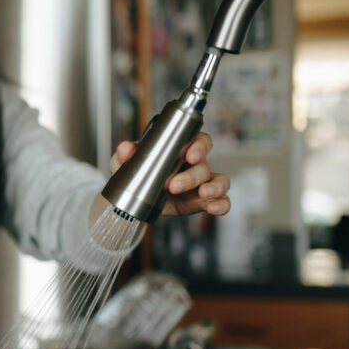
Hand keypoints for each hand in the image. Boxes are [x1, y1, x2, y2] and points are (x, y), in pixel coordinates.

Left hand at [111, 132, 231, 216]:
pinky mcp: (202, 202)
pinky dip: (222, 204)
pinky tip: (213, 207)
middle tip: (174, 185)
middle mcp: (195, 165)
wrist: (137, 202)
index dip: (199, 145)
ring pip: (219, 181)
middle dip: (191, 175)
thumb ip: (125, 154)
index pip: (198, 141)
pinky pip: (223, 200)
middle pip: (203, 165)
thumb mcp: (127, 163)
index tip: (190, 154)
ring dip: (214, 187)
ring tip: (203, 194)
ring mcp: (202, 184)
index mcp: (180, 151)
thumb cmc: (138, 175)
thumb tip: (125, 148)